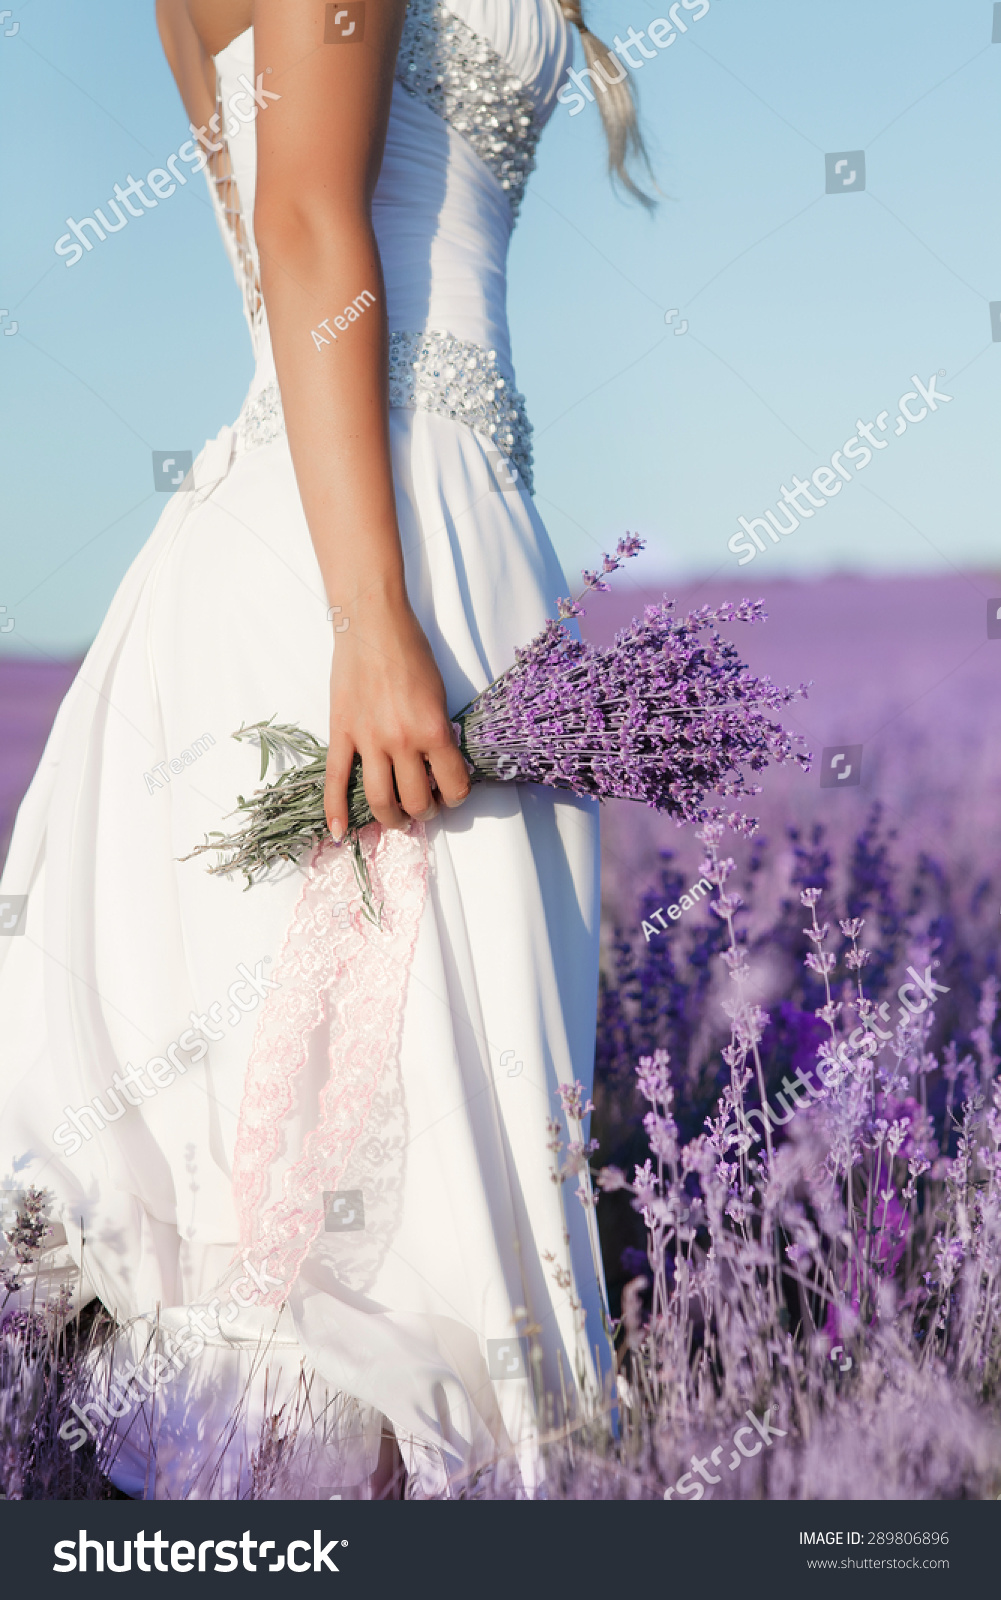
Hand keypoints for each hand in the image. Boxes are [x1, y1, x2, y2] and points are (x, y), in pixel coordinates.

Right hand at [324, 589, 470, 834]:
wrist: (372, 624)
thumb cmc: (411, 651)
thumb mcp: (439, 693)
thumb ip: (437, 730)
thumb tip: (437, 763)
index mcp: (433, 730)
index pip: (452, 784)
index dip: (457, 795)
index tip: (453, 793)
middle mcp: (401, 741)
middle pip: (416, 799)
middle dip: (425, 811)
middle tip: (426, 807)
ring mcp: (368, 740)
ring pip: (380, 799)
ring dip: (392, 818)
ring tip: (398, 819)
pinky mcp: (341, 733)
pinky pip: (336, 780)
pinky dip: (335, 810)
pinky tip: (338, 831)